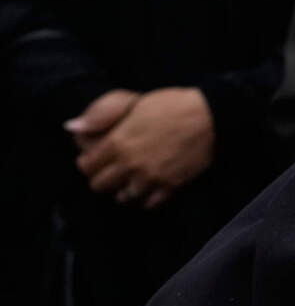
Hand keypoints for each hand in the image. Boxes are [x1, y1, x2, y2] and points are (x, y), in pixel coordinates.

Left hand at [73, 87, 215, 208]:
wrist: (210, 116)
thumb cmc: (170, 104)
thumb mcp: (131, 102)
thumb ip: (100, 116)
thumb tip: (72, 128)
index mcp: (117, 143)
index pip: (86, 166)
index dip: (88, 163)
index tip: (95, 159)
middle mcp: (130, 165)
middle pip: (100, 186)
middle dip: (102, 179)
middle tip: (111, 171)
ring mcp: (151, 178)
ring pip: (124, 197)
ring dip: (124, 190)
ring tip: (131, 180)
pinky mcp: (171, 186)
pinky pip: (150, 203)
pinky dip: (146, 198)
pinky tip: (149, 187)